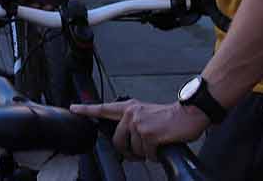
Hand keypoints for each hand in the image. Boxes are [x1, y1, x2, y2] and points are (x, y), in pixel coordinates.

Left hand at [69, 100, 209, 160]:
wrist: (188, 114)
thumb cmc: (169, 117)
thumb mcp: (146, 113)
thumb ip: (132, 121)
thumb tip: (125, 139)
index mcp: (129, 107)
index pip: (103, 108)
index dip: (86, 109)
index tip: (73, 108)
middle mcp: (130, 114)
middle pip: (118, 141)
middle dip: (128, 152)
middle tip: (140, 152)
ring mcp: (138, 124)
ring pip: (134, 150)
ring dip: (145, 153)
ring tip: (156, 143)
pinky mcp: (148, 134)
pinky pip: (146, 154)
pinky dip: (154, 155)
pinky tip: (161, 146)